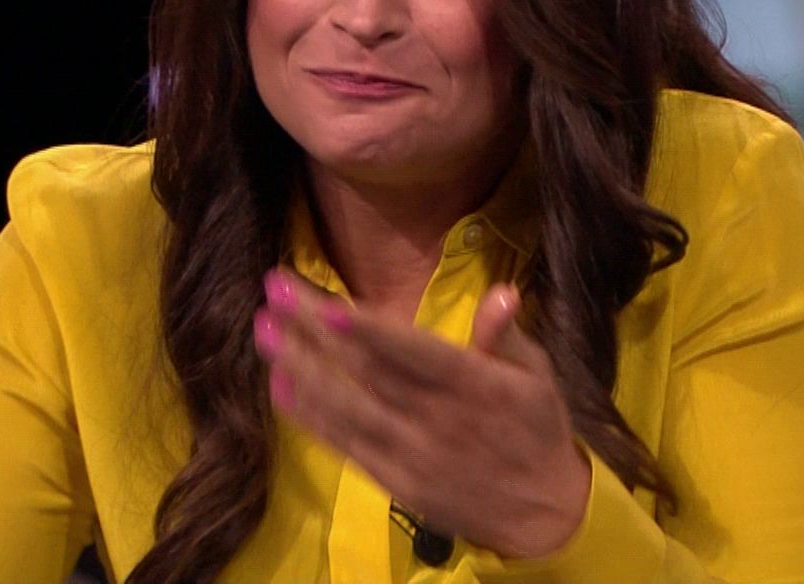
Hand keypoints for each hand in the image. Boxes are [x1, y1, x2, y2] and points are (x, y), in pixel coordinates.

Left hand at [255, 268, 591, 559]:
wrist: (542, 512)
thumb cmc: (535, 429)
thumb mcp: (536, 376)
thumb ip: (507, 336)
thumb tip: (501, 293)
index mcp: (477, 387)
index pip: (415, 354)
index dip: (370, 332)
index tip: (327, 306)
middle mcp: (438, 420)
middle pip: (367, 371)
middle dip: (315, 329)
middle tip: (275, 289)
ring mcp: (411, 454)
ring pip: (346, 408)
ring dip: (299, 367)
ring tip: (262, 331)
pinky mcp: (393, 480)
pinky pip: (345, 444)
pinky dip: (310, 416)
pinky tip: (279, 384)